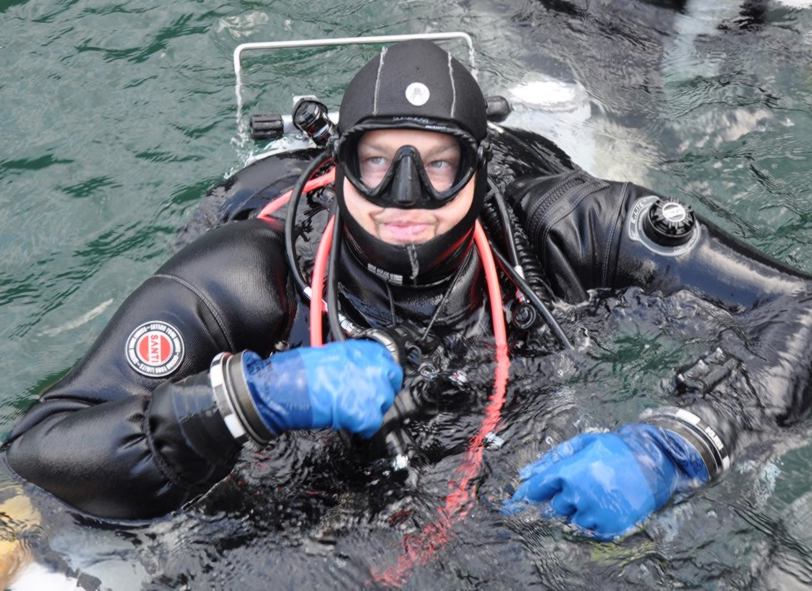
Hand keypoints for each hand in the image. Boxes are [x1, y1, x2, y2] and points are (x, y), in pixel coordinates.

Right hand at [242, 340, 402, 437]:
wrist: (288, 386)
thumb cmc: (301, 371)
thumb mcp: (333, 354)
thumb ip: (353, 362)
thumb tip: (359, 371)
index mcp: (364, 352)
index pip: (390, 364)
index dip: (384, 377)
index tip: (379, 383)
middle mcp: (372, 369)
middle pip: (391, 385)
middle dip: (380, 394)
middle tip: (365, 400)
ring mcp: (371, 391)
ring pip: (383, 406)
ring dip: (370, 411)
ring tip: (353, 412)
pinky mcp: (364, 413)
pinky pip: (373, 425)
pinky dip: (363, 429)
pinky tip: (352, 425)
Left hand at [504, 424, 708, 539]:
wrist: (653, 463)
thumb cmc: (614, 450)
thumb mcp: (583, 444)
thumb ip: (552, 458)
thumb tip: (525, 473)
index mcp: (569, 472)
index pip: (537, 488)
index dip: (532, 492)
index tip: (526, 496)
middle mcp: (578, 494)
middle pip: (555, 506)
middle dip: (564, 497)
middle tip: (583, 484)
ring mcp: (593, 512)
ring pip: (572, 519)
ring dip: (579, 509)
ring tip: (598, 492)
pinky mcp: (608, 526)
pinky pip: (589, 529)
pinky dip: (594, 519)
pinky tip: (607, 502)